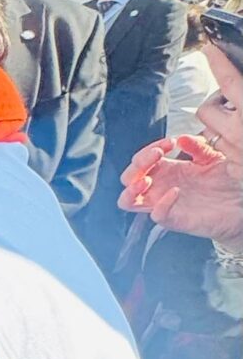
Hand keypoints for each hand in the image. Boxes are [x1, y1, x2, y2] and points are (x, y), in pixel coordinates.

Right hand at [119, 134, 242, 248]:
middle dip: (139, 163)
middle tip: (157, 153)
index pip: (140, 159)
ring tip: (147, 179)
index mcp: (166, 171)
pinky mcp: (174, 220)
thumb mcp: (213, 158)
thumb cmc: (226, 183)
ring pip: (127, 201)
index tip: (170, 142)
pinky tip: (175, 192)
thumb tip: (182, 138)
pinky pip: (157, 215)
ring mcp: (163, 204)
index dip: (149, 149)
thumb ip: (198, 147)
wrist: (241, 204)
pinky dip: (162, 204)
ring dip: (132, 189)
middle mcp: (159, 188)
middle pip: (128, 177)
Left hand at [197, 44, 241, 164]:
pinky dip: (233, 148)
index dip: (217, 62)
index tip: (209, 48)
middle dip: (216, 99)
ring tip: (241, 118)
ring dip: (222, 123)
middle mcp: (240, 133)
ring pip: (212, 133)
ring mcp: (237, 155)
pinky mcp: (240, 173)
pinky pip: (226, 156)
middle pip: (206, 109)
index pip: (229, 81)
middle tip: (231, 95)